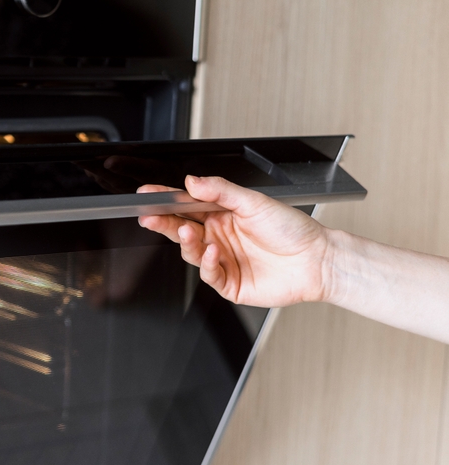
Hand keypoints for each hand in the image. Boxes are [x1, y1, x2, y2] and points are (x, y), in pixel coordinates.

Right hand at [137, 175, 332, 308]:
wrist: (317, 261)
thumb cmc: (292, 230)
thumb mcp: (254, 202)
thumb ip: (221, 191)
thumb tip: (193, 182)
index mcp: (222, 214)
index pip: (186, 205)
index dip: (165, 199)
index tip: (147, 194)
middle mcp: (218, 237)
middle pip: (181, 229)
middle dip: (163, 222)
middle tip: (150, 216)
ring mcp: (222, 260)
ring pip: (191, 252)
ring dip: (188, 242)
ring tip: (193, 234)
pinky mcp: (229, 283)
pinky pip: (208, 275)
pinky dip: (207, 264)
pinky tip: (213, 253)